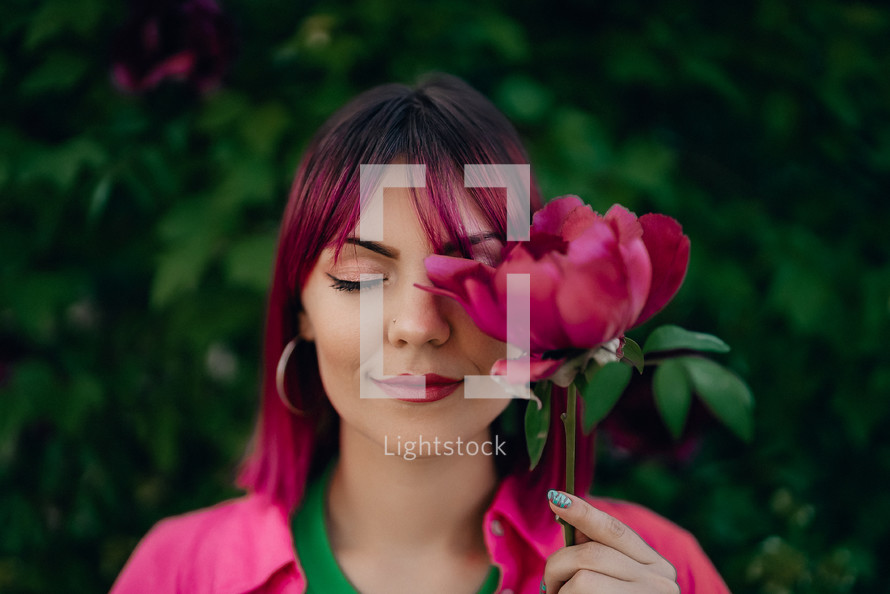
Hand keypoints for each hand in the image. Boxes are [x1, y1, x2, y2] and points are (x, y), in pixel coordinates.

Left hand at [541, 490, 678, 592]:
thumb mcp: (620, 582)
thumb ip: (599, 554)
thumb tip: (569, 516)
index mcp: (657, 568)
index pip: (615, 531)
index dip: (583, 512)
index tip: (556, 498)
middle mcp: (660, 584)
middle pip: (589, 554)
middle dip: (558, 566)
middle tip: (551, 587)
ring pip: (582, 580)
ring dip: (561, 592)